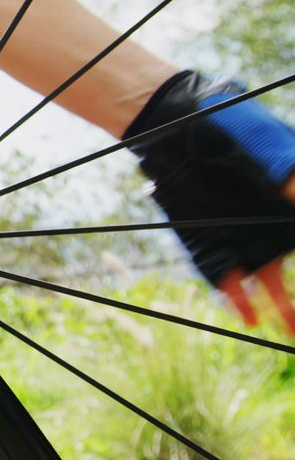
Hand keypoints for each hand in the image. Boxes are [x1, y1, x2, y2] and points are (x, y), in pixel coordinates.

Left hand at [125, 72, 294, 334]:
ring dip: (283, 309)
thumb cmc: (229, 123)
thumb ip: (292, 176)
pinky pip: (227, 276)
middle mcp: (274, 225)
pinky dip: (238, 299)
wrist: (176, 123)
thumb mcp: (268, 145)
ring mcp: (244, 235)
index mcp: (293, 202)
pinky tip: (248, 319)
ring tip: (292, 336)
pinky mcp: (210, 241)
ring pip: (272, 283)